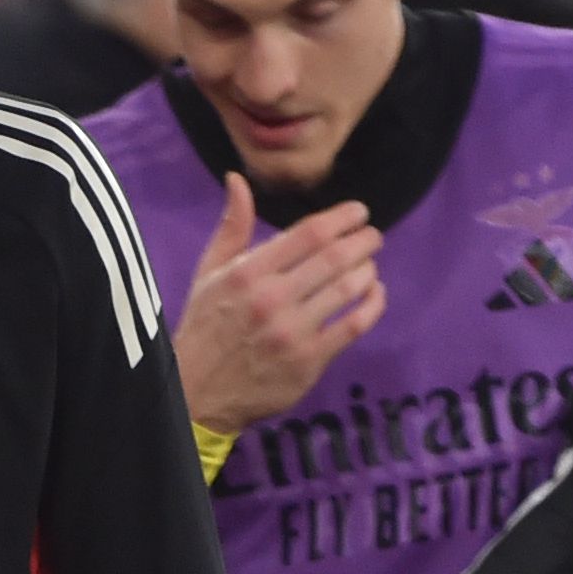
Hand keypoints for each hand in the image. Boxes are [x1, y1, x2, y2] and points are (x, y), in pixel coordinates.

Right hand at [172, 173, 385, 434]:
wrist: (198, 393)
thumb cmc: (206, 328)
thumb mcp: (209, 273)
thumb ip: (231, 227)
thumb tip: (237, 180)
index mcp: (248, 272)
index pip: (309, 233)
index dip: (343, 218)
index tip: (360, 213)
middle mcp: (271, 299)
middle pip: (335, 257)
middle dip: (364, 241)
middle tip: (373, 237)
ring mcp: (292, 332)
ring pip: (348, 289)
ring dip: (368, 270)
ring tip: (370, 265)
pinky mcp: (309, 361)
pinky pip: (354, 325)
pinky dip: (373, 305)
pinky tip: (375, 294)